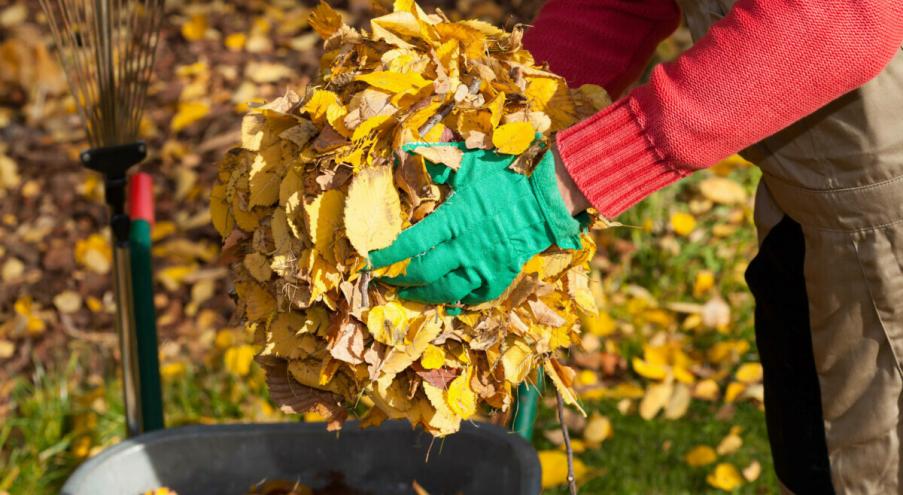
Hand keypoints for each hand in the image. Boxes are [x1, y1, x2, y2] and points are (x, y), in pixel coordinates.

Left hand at [368, 142, 584, 305]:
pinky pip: (475, 298)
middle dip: (400, 280)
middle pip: (424, 273)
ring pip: (446, 291)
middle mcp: (465, 247)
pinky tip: (446, 301)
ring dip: (423, 295)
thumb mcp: (470, 164)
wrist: (545, 200)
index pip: (412, 243)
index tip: (372, 259)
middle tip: (386, 281)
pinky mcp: (500, 276)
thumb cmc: (506, 179)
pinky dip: (458, 302)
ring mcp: (483, 266)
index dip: (389, 255)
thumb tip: (409, 149)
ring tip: (408, 295)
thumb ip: (438, 160)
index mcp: (454, 219)